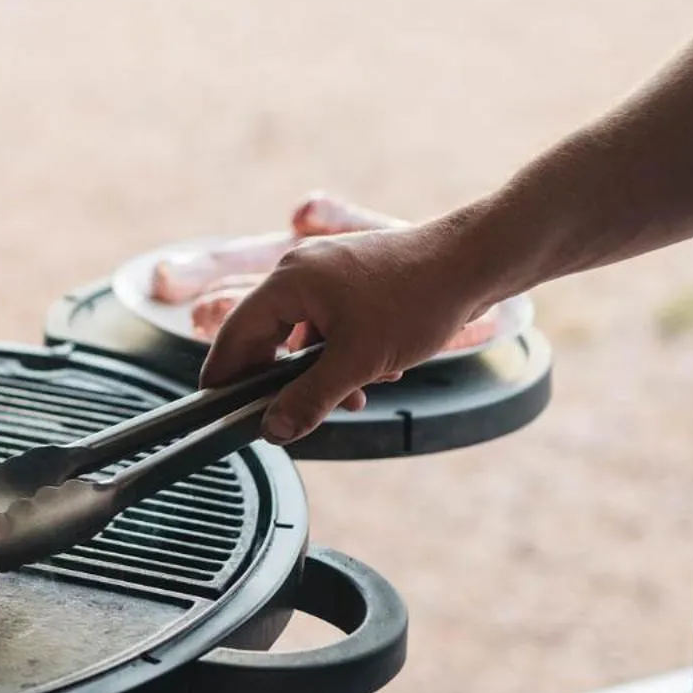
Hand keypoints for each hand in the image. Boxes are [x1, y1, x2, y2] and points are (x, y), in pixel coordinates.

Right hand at [199, 209, 503, 441]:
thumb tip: (273, 430)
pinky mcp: (355, 277)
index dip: (224, 374)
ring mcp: (329, 271)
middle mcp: (300, 270)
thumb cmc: (418, 300)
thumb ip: (309, 399)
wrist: (475, 262)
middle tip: (289, 414)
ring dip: (321, 370)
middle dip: (283, 378)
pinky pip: (331, 321)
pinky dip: (343, 351)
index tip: (217, 407)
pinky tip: (376, 371)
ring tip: (354, 397)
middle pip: (268, 334)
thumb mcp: (358, 362)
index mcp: (288, 282)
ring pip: (303, 332)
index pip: (236, 334)